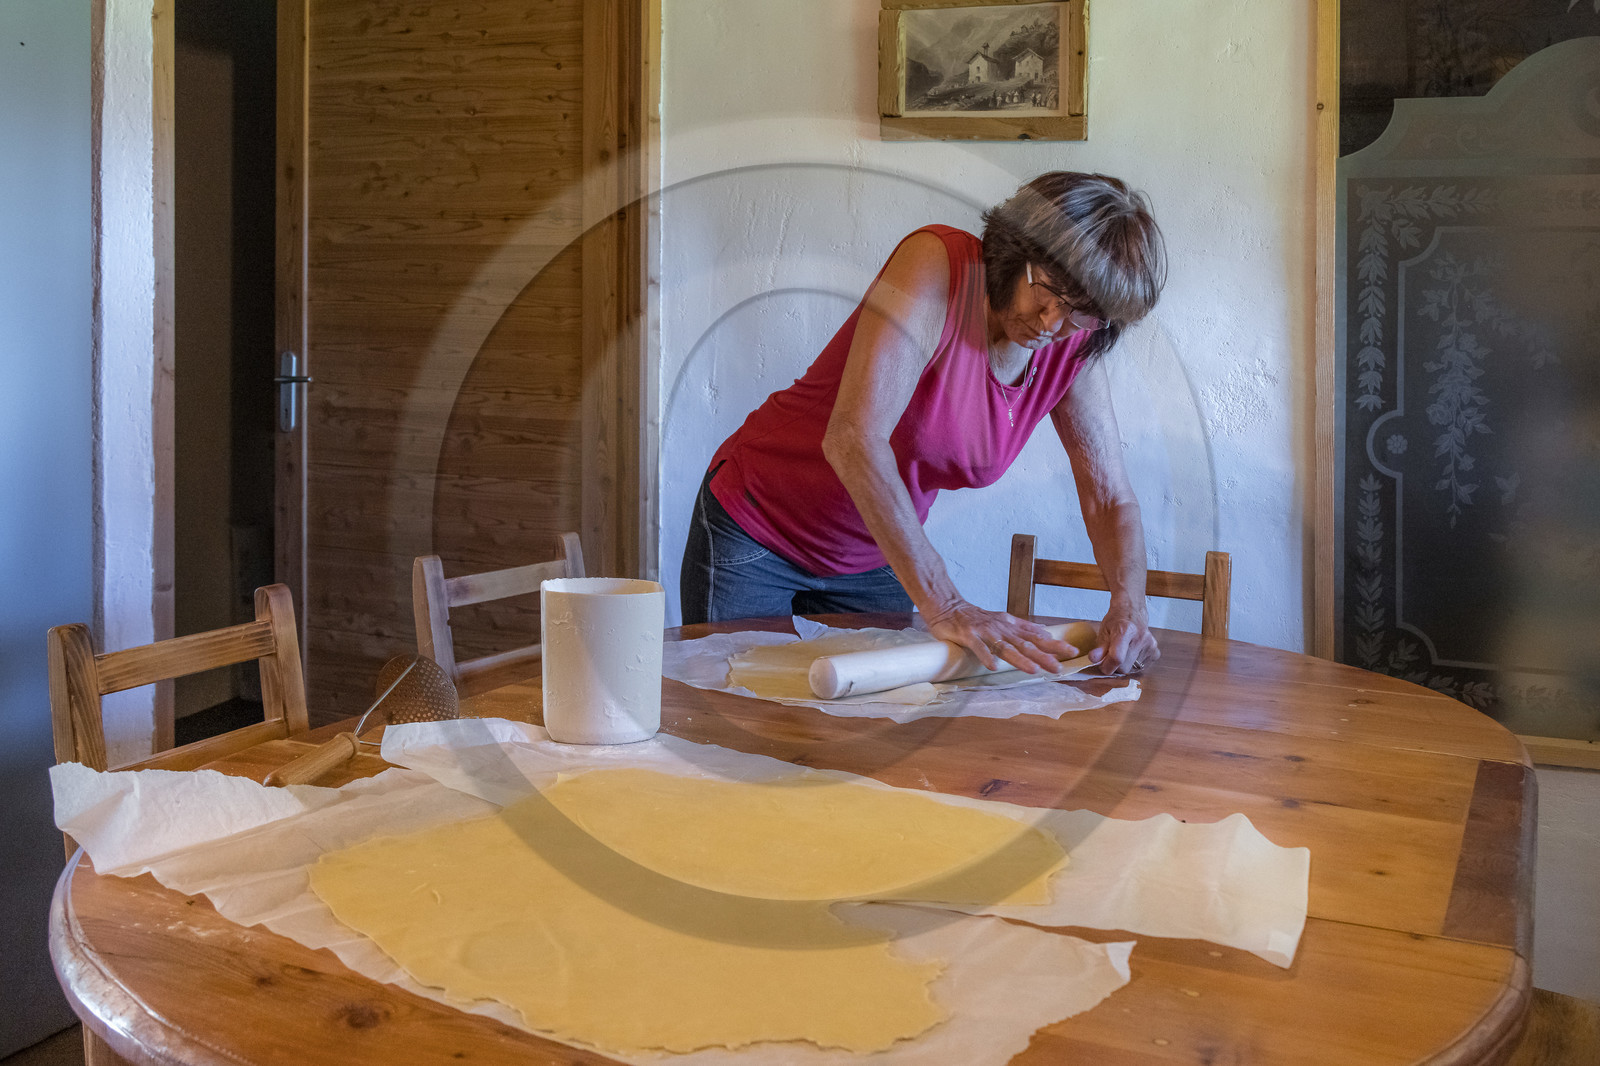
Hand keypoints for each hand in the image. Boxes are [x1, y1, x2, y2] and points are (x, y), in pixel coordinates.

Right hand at [923, 600, 1078, 674]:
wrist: (946, 605)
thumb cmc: (975, 618)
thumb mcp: (1002, 621)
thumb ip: (1021, 628)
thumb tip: (1044, 633)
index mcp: (1010, 625)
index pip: (1035, 636)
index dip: (1053, 644)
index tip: (1072, 651)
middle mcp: (1000, 627)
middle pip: (1025, 644)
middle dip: (1043, 655)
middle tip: (1059, 667)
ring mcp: (984, 631)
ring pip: (1005, 647)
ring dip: (1020, 659)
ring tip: (1034, 670)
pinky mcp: (967, 635)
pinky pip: (977, 647)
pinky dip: (986, 656)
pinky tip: (993, 667)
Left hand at [1089, 606, 1159, 674]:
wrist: (1132, 611)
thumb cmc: (1116, 620)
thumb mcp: (1104, 631)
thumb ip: (1099, 647)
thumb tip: (1094, 659)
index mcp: (1125, 630)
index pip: (1117, 658)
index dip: (1107, 666)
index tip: (1102, 665)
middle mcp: (1140, 638)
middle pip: (1124, 667)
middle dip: (1115, 666)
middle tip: (1111, 656)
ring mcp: (1150, 645)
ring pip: (1132, 669)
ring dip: (1125, 664)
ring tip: (1123, 650)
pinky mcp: (1155, 652)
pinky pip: (1141, 667)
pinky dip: (1134, 663)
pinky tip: (1132, 652)